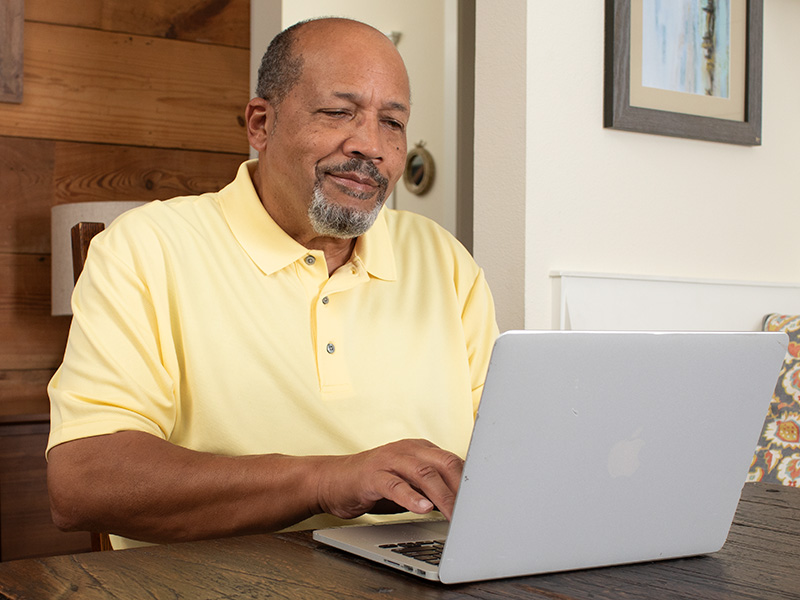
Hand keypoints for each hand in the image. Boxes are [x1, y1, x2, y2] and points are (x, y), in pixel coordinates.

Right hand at [315, 439, 463, 520]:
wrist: (332, 480)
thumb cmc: (374, 483)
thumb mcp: (409, 484)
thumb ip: (432, 489)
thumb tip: (463, 506)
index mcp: (420, 449)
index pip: (454, 461)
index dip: (470, 481)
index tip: (485, 500)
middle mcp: (407, 450)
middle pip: (444, 463)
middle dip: (462, 488)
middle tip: (474, 511)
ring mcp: (389, 460)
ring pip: (424, 474)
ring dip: (442, 496)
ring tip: (454, 515)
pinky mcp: (372, 475)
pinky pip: (395, 485)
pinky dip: (411, 497)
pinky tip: (422, 508)